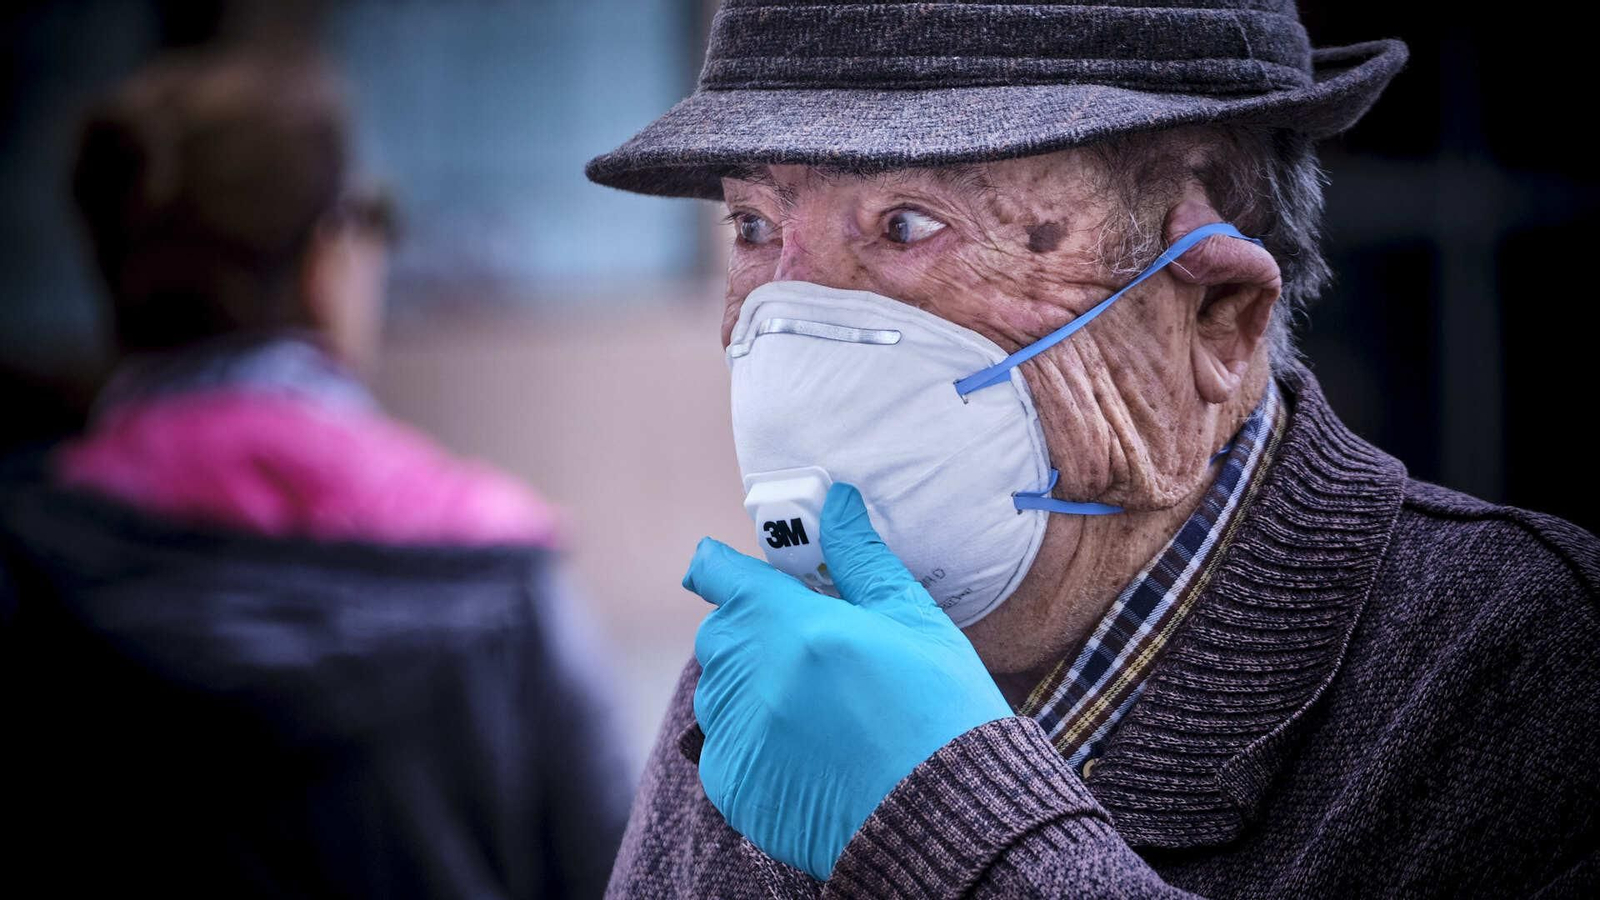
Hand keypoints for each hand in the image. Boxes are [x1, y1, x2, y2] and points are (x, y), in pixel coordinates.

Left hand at [684, 483, 1012, 879]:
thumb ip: (859, 558)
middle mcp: (750, 676)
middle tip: (810, 646)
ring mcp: (736, 734)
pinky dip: (753, 738)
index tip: (744, 574)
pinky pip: (725, 742)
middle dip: (754, 627)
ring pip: (720, 688)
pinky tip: (808, 747)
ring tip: (819, 704)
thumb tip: (837, 503)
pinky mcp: (733, 784)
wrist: (949, 817)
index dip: (727, 568)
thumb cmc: (939, 710)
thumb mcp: (910, 619)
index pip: (717, 573)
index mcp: (789, 624)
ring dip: (753, 683)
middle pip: (721, 631)